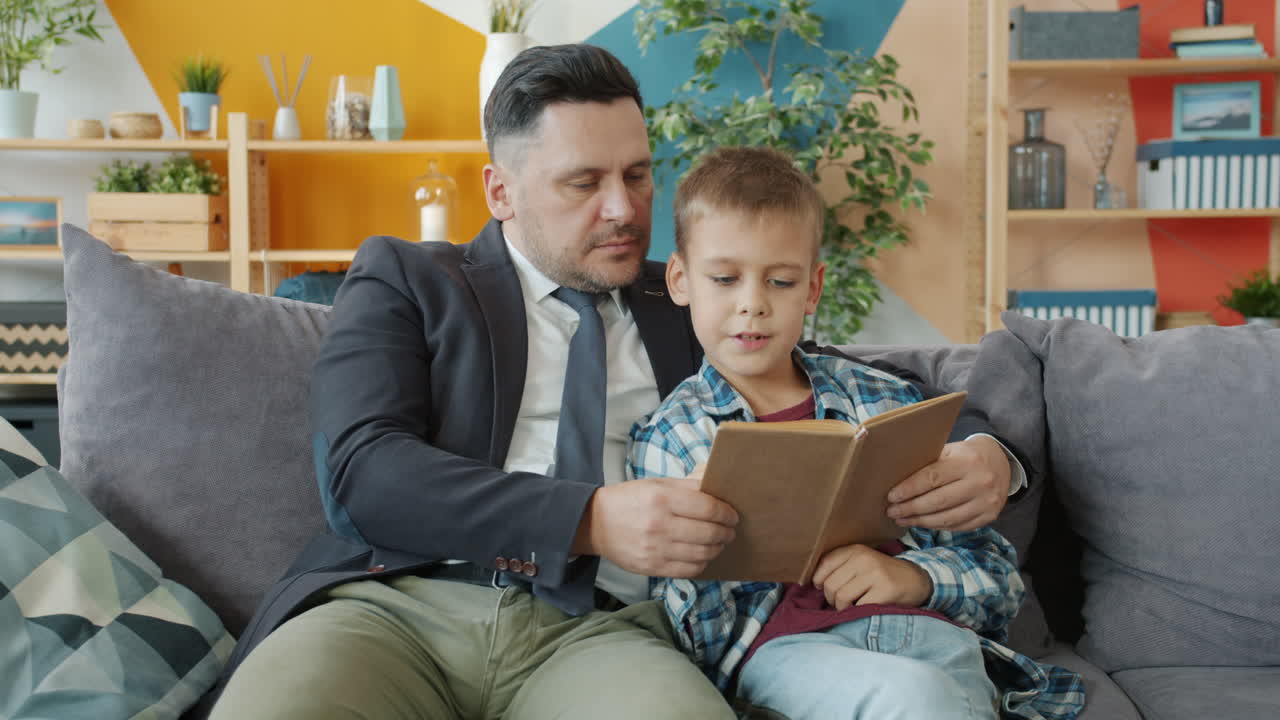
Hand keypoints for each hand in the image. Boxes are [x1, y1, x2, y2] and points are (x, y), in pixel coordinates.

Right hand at [575, 472, 736, 577]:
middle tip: (730, 530)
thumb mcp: (657, 484)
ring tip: (719, 543)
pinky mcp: (652, 567)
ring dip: (717, 548)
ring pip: (702, 554)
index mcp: (662, 498)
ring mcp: (655, 549)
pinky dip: (702, 564)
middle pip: (709, 532)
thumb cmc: (630, 500)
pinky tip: (702, 556)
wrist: (596, 524)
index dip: (727, 513)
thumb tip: (717, 487)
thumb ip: (689, 486)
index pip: (708, 508)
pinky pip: (688, 570)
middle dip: (726, 532)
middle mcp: (660, 524)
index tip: (732, 515)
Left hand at [811, 544, 932, 610]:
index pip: (824, 564)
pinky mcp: (885, 590)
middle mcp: (864, 559)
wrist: (916, 579)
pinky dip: (858, 612)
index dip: (818, 580)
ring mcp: (875, 574)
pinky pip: (858, 607)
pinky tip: (864, 609)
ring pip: (841, 597)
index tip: (822, 588)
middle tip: (840, 603)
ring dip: (842, 608)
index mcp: (855, 550)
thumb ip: (841, 568)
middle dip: (831, 599)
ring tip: (851, 607)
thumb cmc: (883, 575)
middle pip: (830, 584)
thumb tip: (814, 584)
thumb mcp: (862, 563)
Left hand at [886, 435, 1008, 530]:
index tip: (891, 496)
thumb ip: (929, 463)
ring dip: (920, 522)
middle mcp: (980, 483)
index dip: (909, 489)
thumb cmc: (966, 455)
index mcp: (967, 462)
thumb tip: (896, 478)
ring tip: (902, 520)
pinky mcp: (990, 516)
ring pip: (947, 518)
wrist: (1001, 461)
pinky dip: (937, 526)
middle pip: (938, 501)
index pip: (932, 478)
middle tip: (892, 511)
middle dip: (910, 508)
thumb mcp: (951, 450)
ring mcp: (987, 502)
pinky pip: (958, 526)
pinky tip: (922, 524)